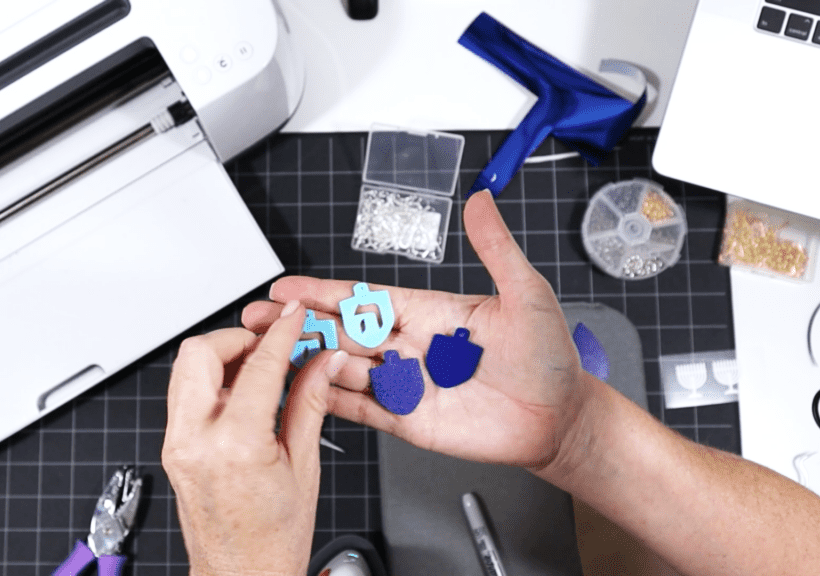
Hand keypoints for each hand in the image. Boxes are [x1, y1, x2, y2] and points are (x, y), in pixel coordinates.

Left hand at [162, 301, 348, 575]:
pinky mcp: (173, 450)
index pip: (258, 366)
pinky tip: (242, 394)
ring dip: (221, 357)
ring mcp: (178, 446)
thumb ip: (310, 403)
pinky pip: (184, 395)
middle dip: (238, 337)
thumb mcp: (304, 466)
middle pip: (199, 352)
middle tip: (271, 345)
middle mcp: (196, 441)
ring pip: (185, 369)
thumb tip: (323, 362)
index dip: (282, 335)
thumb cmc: (273, 540)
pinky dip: (211, 381)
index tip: (295, 320)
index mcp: (235, 446)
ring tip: (259, 369)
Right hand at [242, 192, 589, 469]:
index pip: (364, 297)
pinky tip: (303, 392)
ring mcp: (406, 384)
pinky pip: (363, 409)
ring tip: (269, 353)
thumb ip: (494, 248)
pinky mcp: (409, 420)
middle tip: (259, 318)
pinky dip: (331, 401)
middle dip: (298, 324)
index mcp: (428, 311)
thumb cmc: (548, 356)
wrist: (561, 418)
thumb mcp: (525, 293)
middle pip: (341, 330)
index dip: (324, 291)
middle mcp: (409, 346)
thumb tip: (480, 200)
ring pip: (343, 367)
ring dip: (306, 359)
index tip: (288, 286)